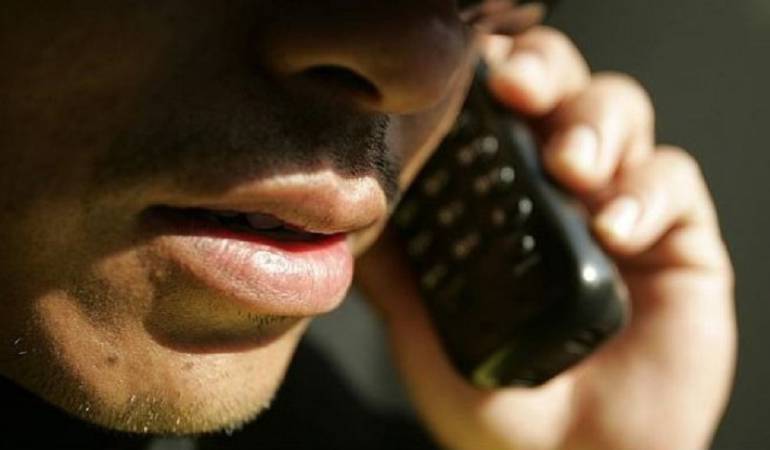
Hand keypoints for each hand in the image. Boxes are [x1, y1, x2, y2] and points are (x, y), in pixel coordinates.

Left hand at [355, 27, 735, 449]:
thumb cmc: (490, 401)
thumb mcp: (419, 326)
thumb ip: (391, 264)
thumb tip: (349, 211)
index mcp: (501, 197)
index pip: (497, 110)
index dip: (486, 78)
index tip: (466, 78)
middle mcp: (559, 188)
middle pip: (561, 88)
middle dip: (543, 74)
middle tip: (519, 92)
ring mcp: (618, 206)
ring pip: (621, 114)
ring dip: (594, 125)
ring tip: (570, 168)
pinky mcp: (677, 239)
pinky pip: (674, 182)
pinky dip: (645, 192)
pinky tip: (614, 229)